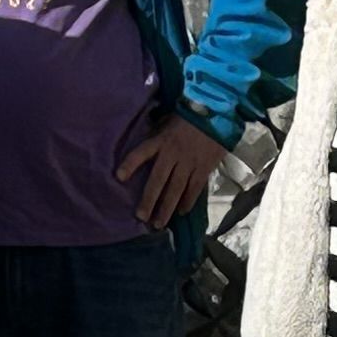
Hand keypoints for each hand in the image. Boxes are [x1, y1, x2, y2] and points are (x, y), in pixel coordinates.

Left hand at [117, 115, 229, 231]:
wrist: (217, 112)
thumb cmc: (189, 117)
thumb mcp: (168, 121)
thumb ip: (157, 134)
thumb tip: (146, 147)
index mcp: (161, 140)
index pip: (141, 152)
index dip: (130, 164)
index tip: (118, 177)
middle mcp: (173, 153)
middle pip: (158, 180)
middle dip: (149, 200)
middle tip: (141, 217)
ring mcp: (189, 162)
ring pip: (175, 189)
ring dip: (166, 208)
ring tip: (159, 224)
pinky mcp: (204, 168)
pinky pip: (194, 188)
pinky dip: (187, 201)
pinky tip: (181, 212)